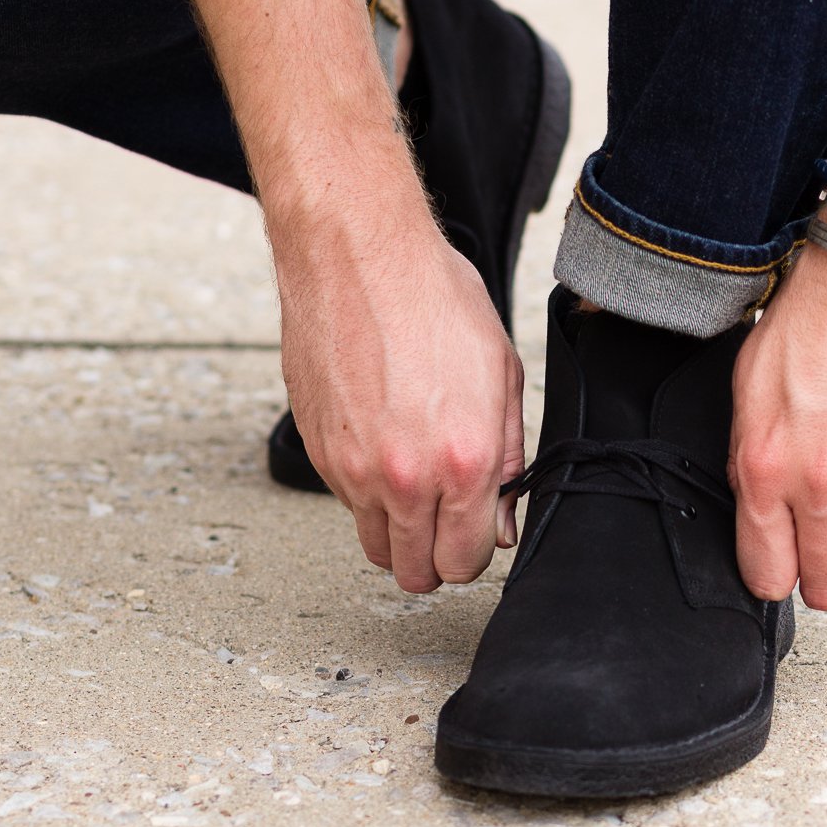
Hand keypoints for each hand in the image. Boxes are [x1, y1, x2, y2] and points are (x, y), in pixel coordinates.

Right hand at [277, 220, 523, 593]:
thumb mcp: (502, 374)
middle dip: (434, 556)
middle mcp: (404, 478)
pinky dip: (365, 490)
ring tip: (413, 481)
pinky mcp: (317, 450)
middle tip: (444, 519)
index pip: (464, 561)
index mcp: (463, 463)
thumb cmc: (433, 300)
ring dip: (396, 529)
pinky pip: (345, 501)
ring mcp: (352, 469)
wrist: (356, 255)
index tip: (474, 530)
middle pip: (413, 571)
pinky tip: (381, 441)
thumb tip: (500, 522)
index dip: (474, 552)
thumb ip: (509, 460)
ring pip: (374, 544)